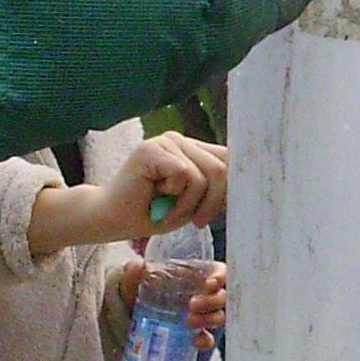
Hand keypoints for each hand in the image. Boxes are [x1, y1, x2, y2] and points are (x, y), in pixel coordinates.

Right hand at [32, 134, 227, 256]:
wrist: (111, 220)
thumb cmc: (153, 214)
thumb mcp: (194, 203)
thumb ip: (216, 188)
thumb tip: (248, 182)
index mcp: (194, 150)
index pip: (230, 160)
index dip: (231, 189)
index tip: (216, 213)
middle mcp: (181, 140)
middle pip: (222, 168)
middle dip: (212, 203)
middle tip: (193, 220)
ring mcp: (166, 141)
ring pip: (203, 175)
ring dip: (188, 204)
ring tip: (167, 209)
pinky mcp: (151, 149)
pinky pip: (183, 174)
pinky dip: (174, 197)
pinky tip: (155, 198)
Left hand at [112, 257, 229, 352]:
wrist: (130, 317)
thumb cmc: (139, 291)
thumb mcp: (133, 280)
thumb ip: (134, 272)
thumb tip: (137, 266)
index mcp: (192, 276)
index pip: (217, 271)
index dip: (220, 276)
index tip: (210, 283)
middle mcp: (201, 294)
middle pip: (220, 296)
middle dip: (211, 301)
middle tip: (192, 305)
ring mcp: (200, 315)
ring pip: (217, 316)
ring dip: (208, 319)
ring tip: (188, 323)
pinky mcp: (195, 334)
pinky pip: (208, 338)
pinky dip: (204, 341)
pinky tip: (194, 341)